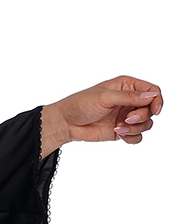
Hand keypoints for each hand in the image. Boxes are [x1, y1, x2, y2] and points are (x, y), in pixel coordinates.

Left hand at [40, 76, 162, 157]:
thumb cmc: (80, 104)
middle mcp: (129, 100)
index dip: (157, 100)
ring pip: (146, 124)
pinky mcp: (122, 130)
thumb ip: (129, 97)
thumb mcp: (105, 97)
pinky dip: (132, 137)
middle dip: (142, 116)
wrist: (66, 123)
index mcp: (126, 86)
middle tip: (127, 119)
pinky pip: (138, 136)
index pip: (152, 91)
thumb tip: (151, 96)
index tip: (155, 110)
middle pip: (151, 109)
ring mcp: (126, 116)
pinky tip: (119, 134)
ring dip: (135, 128)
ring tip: (119, 128)